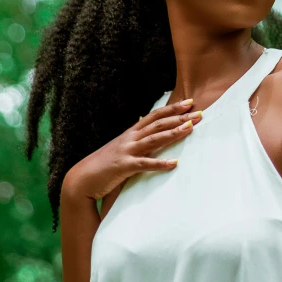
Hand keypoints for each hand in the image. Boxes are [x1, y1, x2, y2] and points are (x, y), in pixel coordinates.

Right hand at [62, 99, 201, 201]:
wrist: (83, 179)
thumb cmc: (105, 165)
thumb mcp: (123, 149)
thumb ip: (138, 143)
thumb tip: (154, 137)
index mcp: (131, 133)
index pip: (155, 115)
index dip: (172, 108)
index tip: (189, 102)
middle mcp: (130, 138)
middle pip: (158, 123)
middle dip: (179, 117)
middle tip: (199, 112)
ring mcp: (127, 151)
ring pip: (154, 139)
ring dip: (173, 133)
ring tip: (190, 128)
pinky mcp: (124, 166)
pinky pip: (144, 164)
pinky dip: (160, 163)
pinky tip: (174, 163)